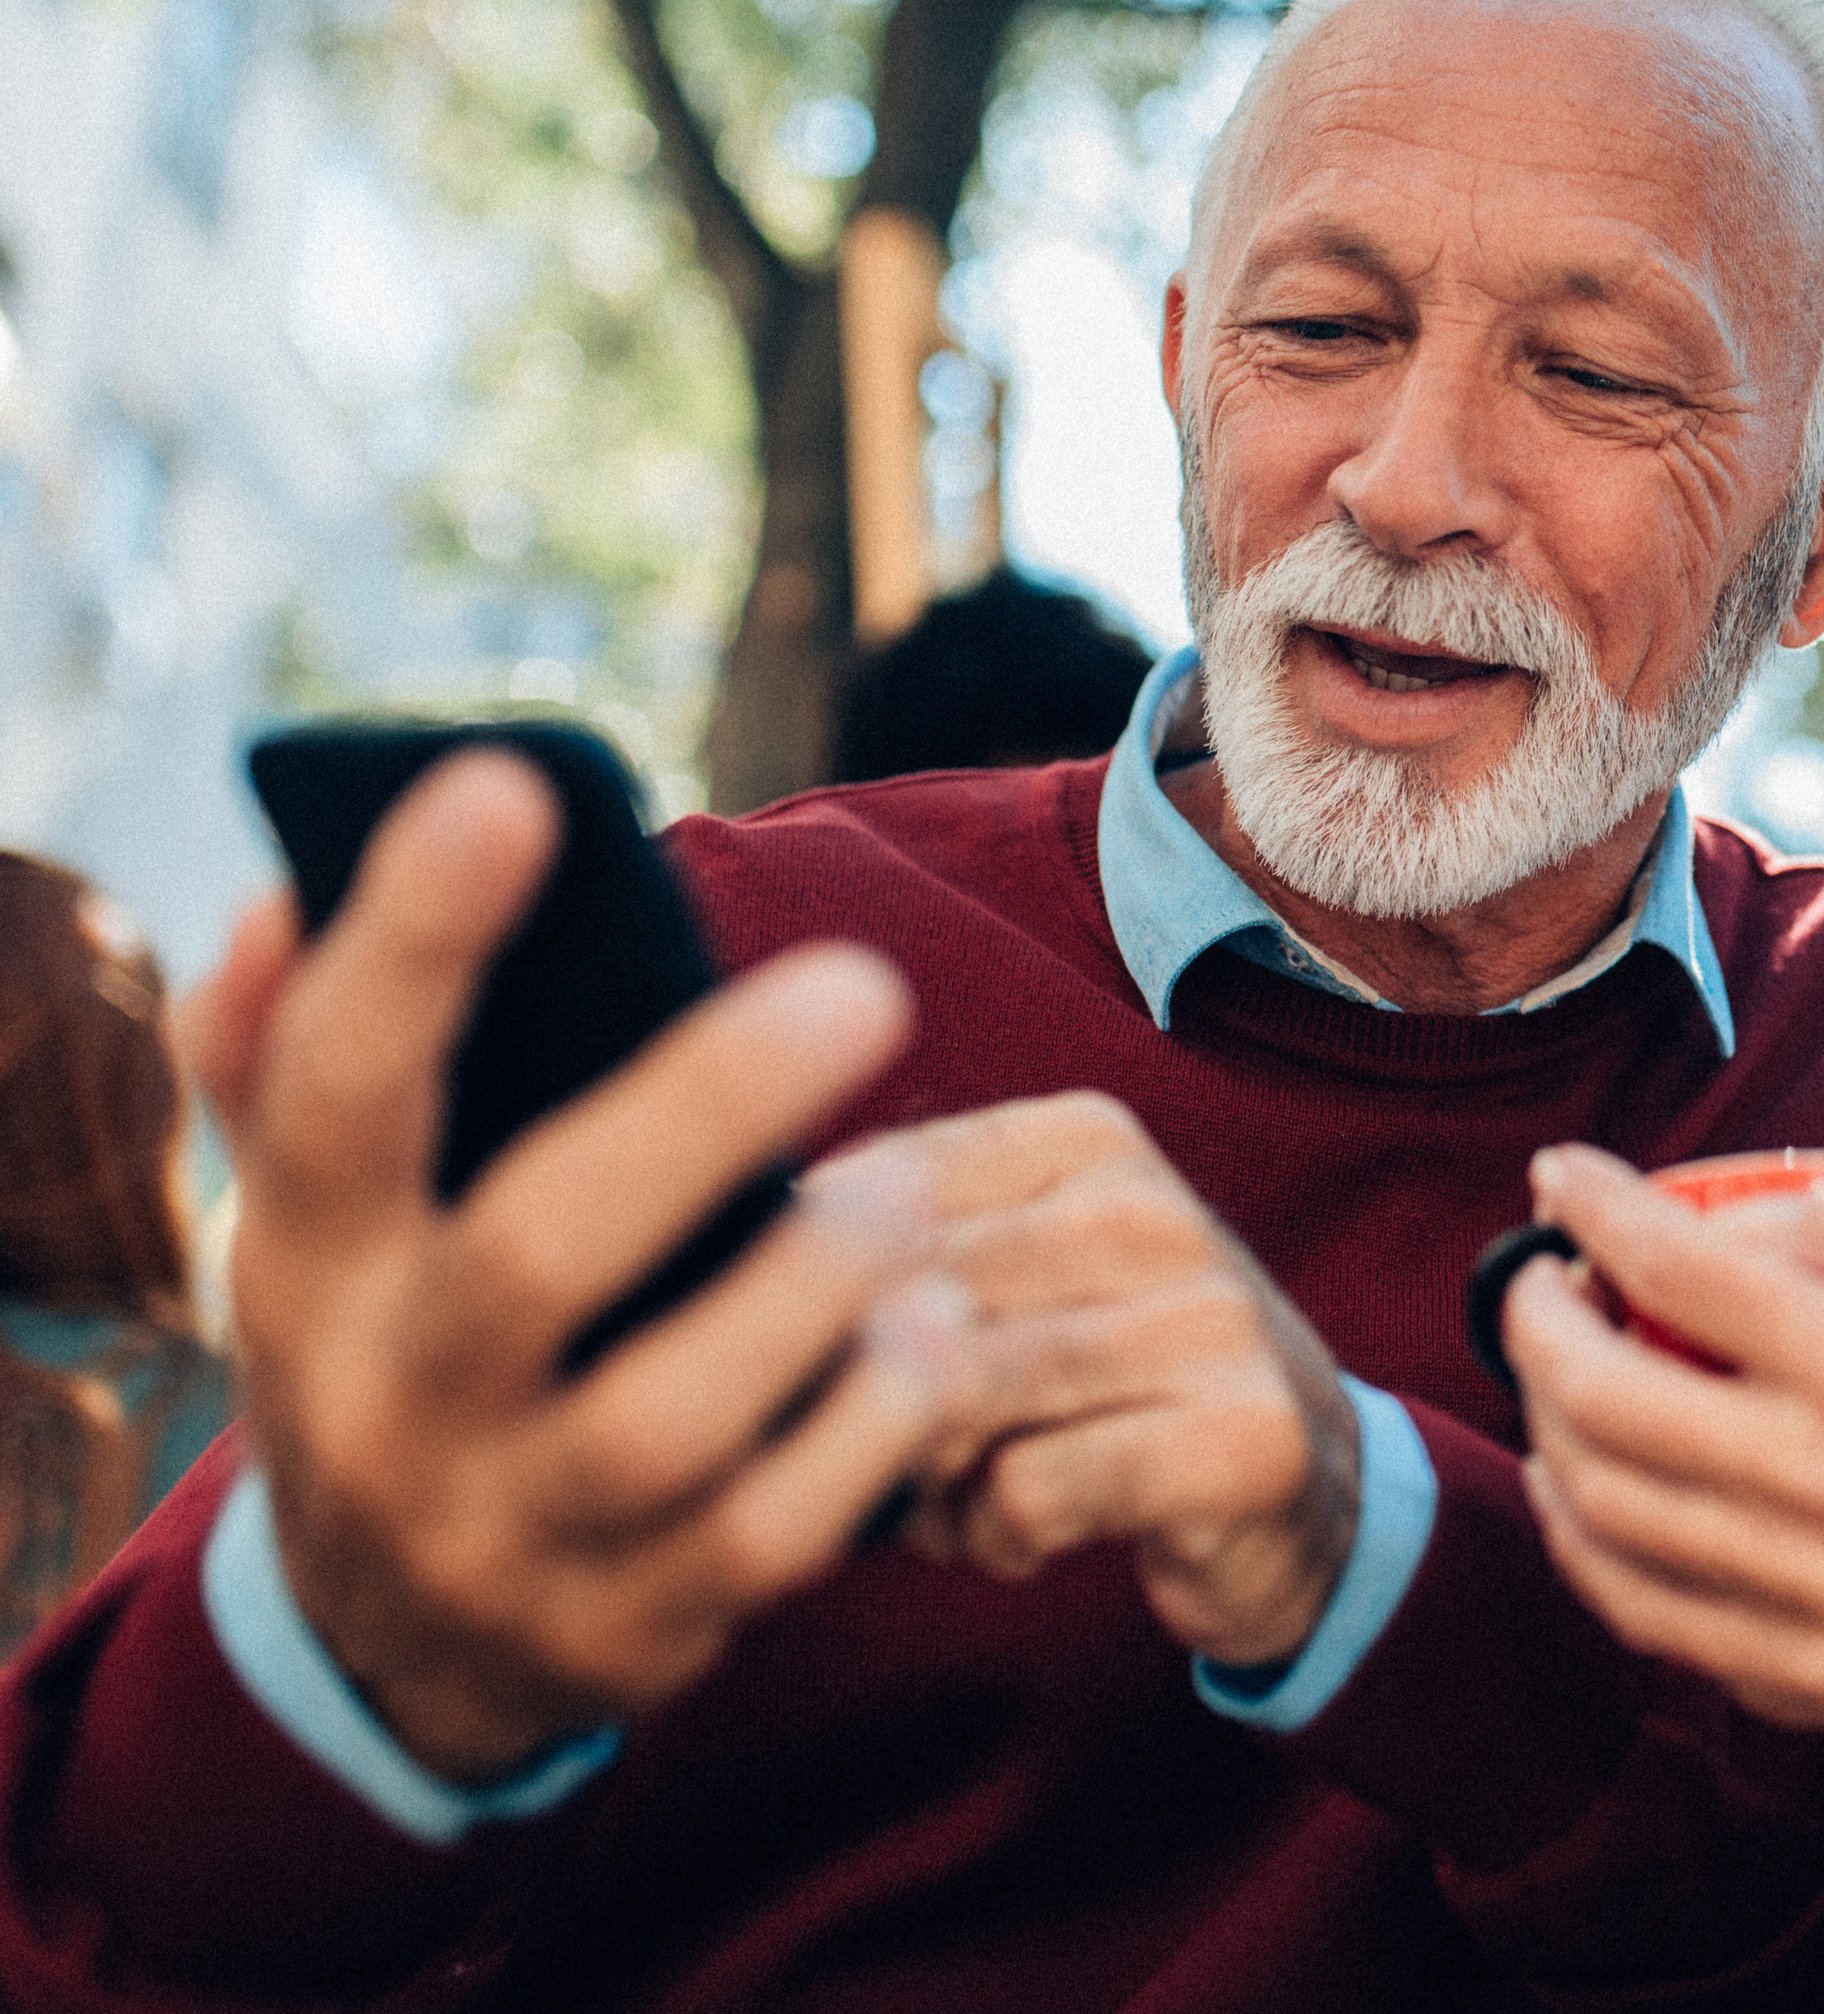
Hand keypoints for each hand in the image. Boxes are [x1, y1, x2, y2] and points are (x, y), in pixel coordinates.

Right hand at [192, 751, 973, 1782]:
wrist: (391, 1640)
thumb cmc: (397, 1336)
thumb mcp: (315, 1214)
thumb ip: (287, 1050)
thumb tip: (287, 898)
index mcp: (312, 1264)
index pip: (332, 1089)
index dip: (410, 942)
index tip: (510, 786)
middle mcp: (392, 1403)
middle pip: (537, 1255)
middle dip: (707, 1111)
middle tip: (866, 986)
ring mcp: (509, 1534)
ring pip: (667, 1419)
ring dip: (812, 1289)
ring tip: (901, 1197)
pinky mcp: (628, 1628)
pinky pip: (769, 1538)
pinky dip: (869, 1430)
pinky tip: (933, 1335)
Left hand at [831, 1095, 1361, 1671]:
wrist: (1304, 1493)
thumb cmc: (1101, 1388)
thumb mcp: (1007, 1285)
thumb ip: (884, 1256)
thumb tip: (708, 1269)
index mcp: (1084, 1140)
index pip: (874, 1191)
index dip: (811, 1298)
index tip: (824, 1361)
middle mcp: (1151, 1211)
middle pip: (906, 1299)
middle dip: (862, 1403)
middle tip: (883, 1458)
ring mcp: (1209, 1320)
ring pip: (959, 1395)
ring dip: (925, 1479)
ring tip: (953, 1499)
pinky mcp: (1241, 1436)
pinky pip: (1031, 1491)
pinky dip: (1001, 1535)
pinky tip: (1031, 1534)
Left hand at [1503, 1145, 1823, 1764]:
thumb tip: (1729, 1223)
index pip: (1680, 1269)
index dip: (1595, 1212)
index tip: (1559, 1180)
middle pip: (1604, 1396)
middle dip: (1535, 1321)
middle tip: (1534, 1282)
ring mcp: (1805, 1599)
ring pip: (1602, 1513)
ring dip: (1546, 1431)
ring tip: (1552, 1380)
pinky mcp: (1803, 1678)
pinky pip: (1646, 1612)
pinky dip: (1588, 1544)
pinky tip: (1588, 1494)